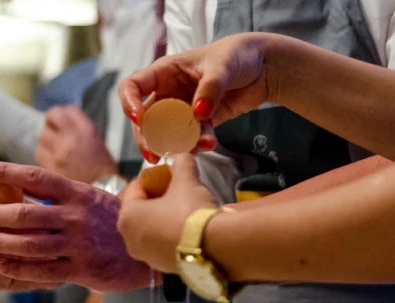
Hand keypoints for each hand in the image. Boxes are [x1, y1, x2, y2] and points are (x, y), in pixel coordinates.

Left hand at [0, 162, 159, 292]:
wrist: (151, 252)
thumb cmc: (115, 223)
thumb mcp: (94, 199)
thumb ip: (64, 195)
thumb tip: (24, 187)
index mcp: (78, 193)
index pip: (35, 176)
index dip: (5, 172)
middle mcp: (76, 217)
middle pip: (24, 213)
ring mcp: (78, 245)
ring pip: (28, 243)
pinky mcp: (81, 270)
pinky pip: (41, 270)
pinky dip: (16, 268)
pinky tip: (0, 265)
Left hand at [35, 106, 117, 183]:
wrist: (106, 194)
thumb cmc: (102, 168)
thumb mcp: (96, 141)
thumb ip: (78, 127)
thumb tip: (59, 120)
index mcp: (86, 130)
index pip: (64, 111)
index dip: (59, 114)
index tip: (60, 120)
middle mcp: (71, 138)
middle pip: (49, 121)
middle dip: (51, 127)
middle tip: (56, 136)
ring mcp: (59, 154)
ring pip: (42, 138)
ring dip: (46, 142)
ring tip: (54, 150)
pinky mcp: (51, 168)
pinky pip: (40, 155)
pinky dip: (44, 156)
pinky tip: (52, 161)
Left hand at [117, 154, 216, 271]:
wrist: (214, 248)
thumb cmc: (190, 211)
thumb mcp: (186, 181)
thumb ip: (181, 164)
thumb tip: (183, 155)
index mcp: (127, 217)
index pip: (134, 188)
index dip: (151, 178)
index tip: (167, 175)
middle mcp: (129, 240)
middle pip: (140, 211)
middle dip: (156, 200)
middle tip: (175, 192)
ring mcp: (145, 257)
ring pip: (150, 230)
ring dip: (162, 219)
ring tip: (183, 210)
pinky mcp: (161, 268)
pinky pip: (161, 245)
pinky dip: (169, 236)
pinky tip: (187, 230)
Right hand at [119, 33, 273, 161]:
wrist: (265, 69)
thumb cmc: (238, 56)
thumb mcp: (223, 66)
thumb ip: (210, 89)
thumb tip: (197, 113)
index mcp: (165, 72)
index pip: (133, 86)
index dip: (129, 103)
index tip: (139, 119)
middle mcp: (169, 92)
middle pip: (145, 119)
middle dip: (147, 138)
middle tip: (155, 154)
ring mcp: (183, 109)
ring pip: (166, 134)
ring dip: (173, 146)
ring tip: (192, 150)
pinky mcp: (201, 123)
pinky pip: (191, 139)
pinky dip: (197, 146)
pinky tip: (210, 144)